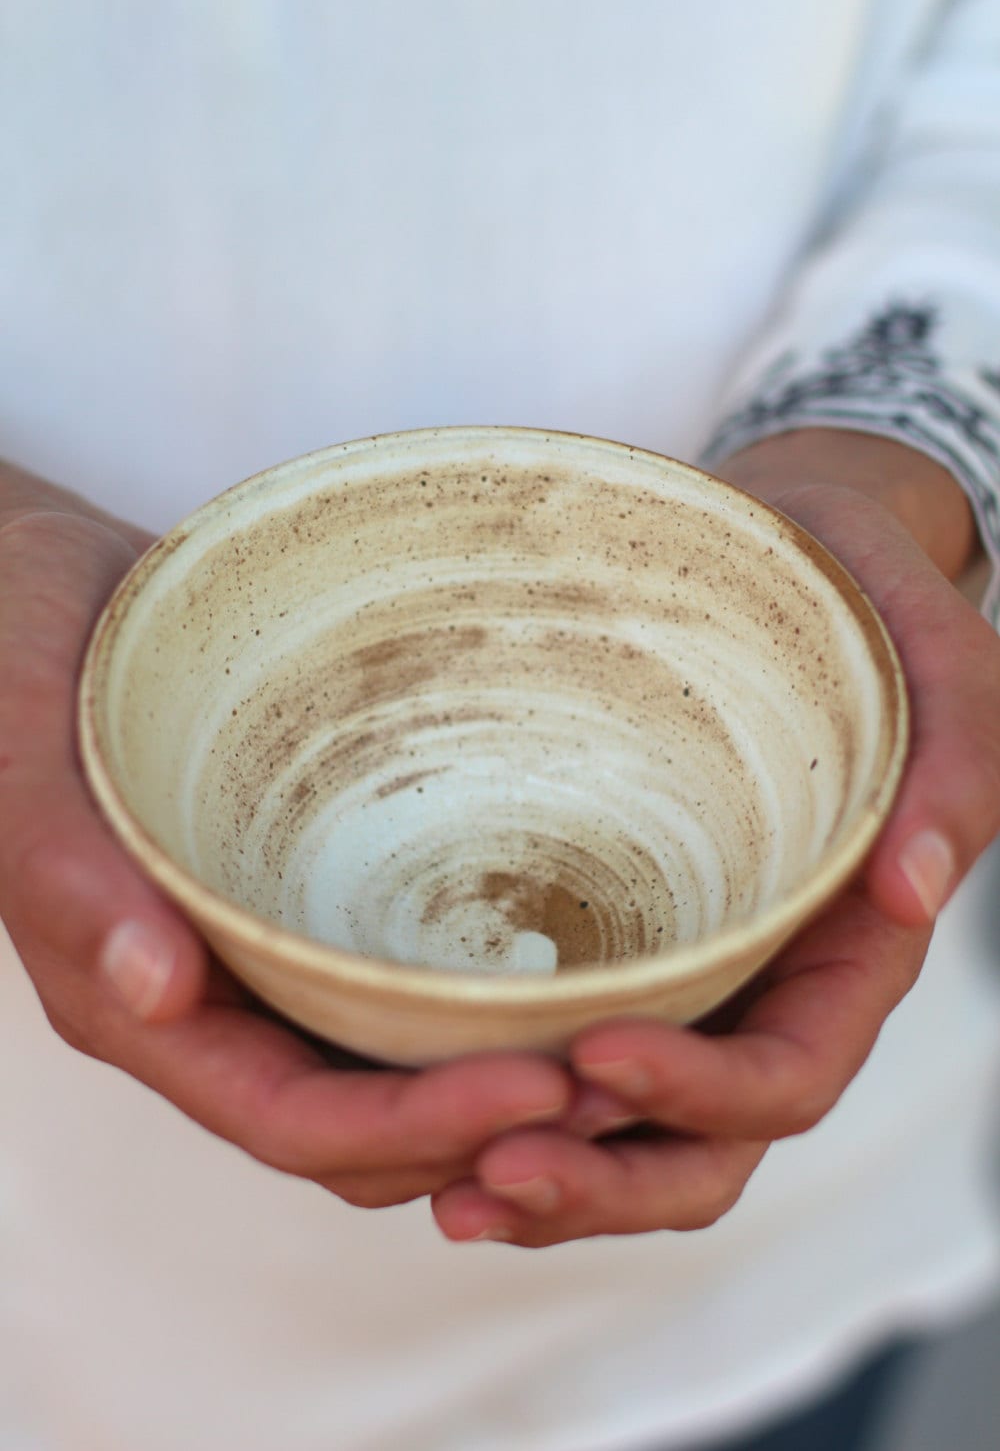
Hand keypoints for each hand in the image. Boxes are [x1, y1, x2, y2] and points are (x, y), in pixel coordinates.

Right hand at [0, 469, 570, 1208]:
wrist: (35, 590)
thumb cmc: (12, 662)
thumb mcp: (22, 758)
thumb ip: (72, 881)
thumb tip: (158, 994)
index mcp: (134, 1003)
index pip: (291, 1120)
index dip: (416, 1128)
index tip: (543, 1087)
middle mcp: (206, 1001)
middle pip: (357, 1129)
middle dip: (481, 1130)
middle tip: (614, 1085)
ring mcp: (257, 955)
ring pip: (385, 1073)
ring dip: (493, 1087)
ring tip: (617, 1051)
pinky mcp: (299, 900)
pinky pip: (393, 986)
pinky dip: (474, 1008)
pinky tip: (559, 966)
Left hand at [432, 431, 999, 1245]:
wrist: (796, 571)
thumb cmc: (869, 619)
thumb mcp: (944, 673)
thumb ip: (954, 775)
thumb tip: (913, 890)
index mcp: (850, 955)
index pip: (790, 1072)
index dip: (704, 1094)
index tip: (596, 1055)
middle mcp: (766, 992)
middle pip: (703, 1146)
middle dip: (604, 1181)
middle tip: (491, 1177)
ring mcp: (691, 985)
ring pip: (631, 1135)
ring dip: (547, 1180)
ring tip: (446, 1193)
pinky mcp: (619, 953)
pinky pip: (572, 1065)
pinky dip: (512, 1113)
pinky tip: (429, 1119)